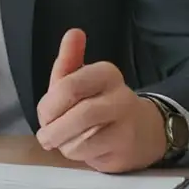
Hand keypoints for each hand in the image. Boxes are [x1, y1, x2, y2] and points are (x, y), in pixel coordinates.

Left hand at [34, 29, 166, 172]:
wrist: (143, 131)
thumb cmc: (100, 102)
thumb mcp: (81, 79)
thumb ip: (69, 59)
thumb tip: (73, 33)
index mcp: (106, 73)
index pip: (69, 86)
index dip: (49, 105)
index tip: (45, 114)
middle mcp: (121, 96)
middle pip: (76, 114)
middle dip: (53, 128)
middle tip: (46, 134)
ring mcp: (126, 125)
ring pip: (80, 139)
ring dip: (63, 143)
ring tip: (64, 141)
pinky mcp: (126, 150)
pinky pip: (88, 155)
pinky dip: (76, 155)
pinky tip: (82, 149)